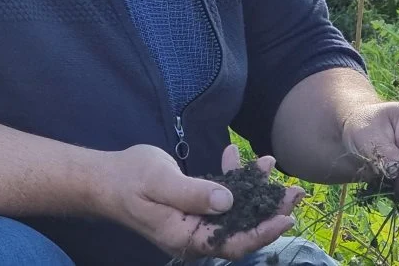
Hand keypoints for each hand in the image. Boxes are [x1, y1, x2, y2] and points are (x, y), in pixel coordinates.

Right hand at [96, 143, 304, 260]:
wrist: (105, 179)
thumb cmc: (128, 180)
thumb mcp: (159, 181)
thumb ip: (192, 193)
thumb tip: (228, 200)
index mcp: (186, 238)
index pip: (232, 243)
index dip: (262, 232)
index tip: (285, 216)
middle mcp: (194, 236)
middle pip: (241, 230)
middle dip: (268, 210)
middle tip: (294, 191)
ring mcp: (195, 223)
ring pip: (234, 212)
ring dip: (254, 190)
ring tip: (271, 164)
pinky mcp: (195, 208)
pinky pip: (221, 199)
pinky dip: (233, 179)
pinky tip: (236, 155)